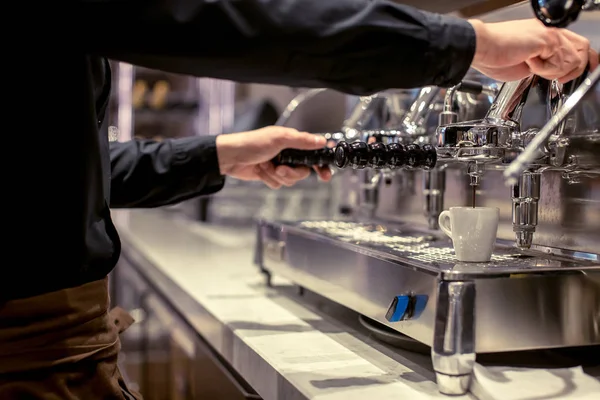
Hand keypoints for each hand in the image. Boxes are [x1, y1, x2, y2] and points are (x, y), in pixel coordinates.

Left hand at [216, 126, 331, 188]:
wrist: (231, 157)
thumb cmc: (252, 143)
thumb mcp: (280, 139)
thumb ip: (302, 141)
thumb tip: (322, 141)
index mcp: (293, 142)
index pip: (313, 153)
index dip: (321, 164)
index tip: (325, 174)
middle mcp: (288, 153)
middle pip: (303, 172)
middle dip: (291, 173)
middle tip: (280, 169)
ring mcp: (279, 165)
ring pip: (290, 180)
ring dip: (276, 175)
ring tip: (266, 166)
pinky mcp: (270, 174)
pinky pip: (278, 184)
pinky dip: (269, 179)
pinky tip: (260, 170)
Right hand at [469, 18, 597, 82]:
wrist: (480, 46)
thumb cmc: (492, 55)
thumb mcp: (522, 66)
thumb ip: (539, 67)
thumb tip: (547, 74)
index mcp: (543, 36)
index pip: (574, 46)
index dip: (581, 61)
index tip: (576, 74)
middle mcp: (549, 31)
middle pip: (582, 49)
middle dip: (575, 69)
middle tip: (560, 79)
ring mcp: (549, 34)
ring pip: (572, 58)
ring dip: (554, 71)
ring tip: (533, 68)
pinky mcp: (546, 39)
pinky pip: (559, 62)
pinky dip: (545, 69)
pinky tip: (529, 63)